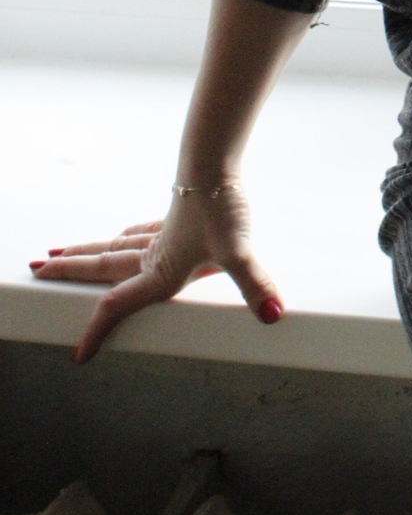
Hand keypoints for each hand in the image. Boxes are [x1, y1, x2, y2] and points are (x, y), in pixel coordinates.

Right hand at [29, 184, 283, 362]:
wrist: (216, 159)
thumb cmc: (221, 204)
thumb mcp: (238, 250)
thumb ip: (255, 284)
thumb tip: (272, 313)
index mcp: (160, 270)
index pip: (118, 304)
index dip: (98, 331)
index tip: (79, 355)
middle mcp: (154, 252)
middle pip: (102, 266)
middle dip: (68, 271)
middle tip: (36, 269)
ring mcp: (163, 230)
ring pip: (115, 245)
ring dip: (87, 252)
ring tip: (62, 252)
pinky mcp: (176, 211)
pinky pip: (139, 230)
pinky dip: (122, 236)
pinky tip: (126, 233)